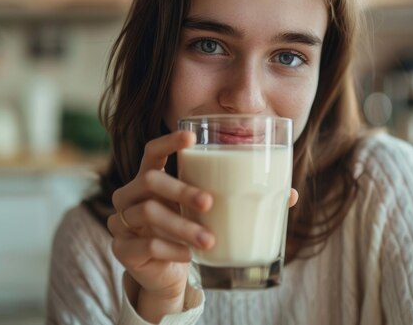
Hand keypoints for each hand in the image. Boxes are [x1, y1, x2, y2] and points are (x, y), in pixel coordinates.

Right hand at [107, 131, 298, 320]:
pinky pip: (146, 244)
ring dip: (182, 227)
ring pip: (150, 215)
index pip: (152, 150)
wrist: (165, 273)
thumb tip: (290, 194)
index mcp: (151, 177)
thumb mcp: (209, 212)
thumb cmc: (189, 230)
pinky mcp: (122, 248)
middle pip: (151, 181)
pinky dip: (171, 249)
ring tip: (210, 240)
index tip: (192, 139)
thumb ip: (239, 197)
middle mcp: (131, 193)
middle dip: (181, 190)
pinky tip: (191, 255)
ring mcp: (122, 221)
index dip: (169, 142)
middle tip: (210, 202)